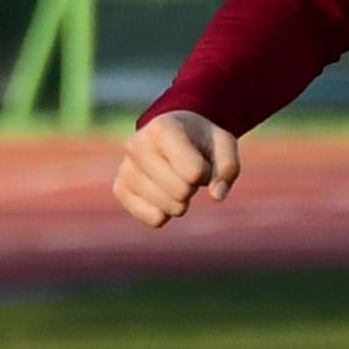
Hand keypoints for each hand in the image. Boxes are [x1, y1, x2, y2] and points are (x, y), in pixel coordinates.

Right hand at [111, 111, 237, 228]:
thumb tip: (217, 195)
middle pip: (181, 192)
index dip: (207, 172)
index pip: (195, 173)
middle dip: (193, 188)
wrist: (173, 133)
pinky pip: (153, 219)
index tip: (201, 159)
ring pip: (167, 209)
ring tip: (176, 180)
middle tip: (188, 172)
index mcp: (161, 129)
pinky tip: (164, 195)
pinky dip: (166, 213)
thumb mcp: (224, 144)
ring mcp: (125, 168)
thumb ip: (228, 167)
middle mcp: (136, 145)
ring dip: (181, 202)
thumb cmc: (201, 140)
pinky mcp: (120, 189)